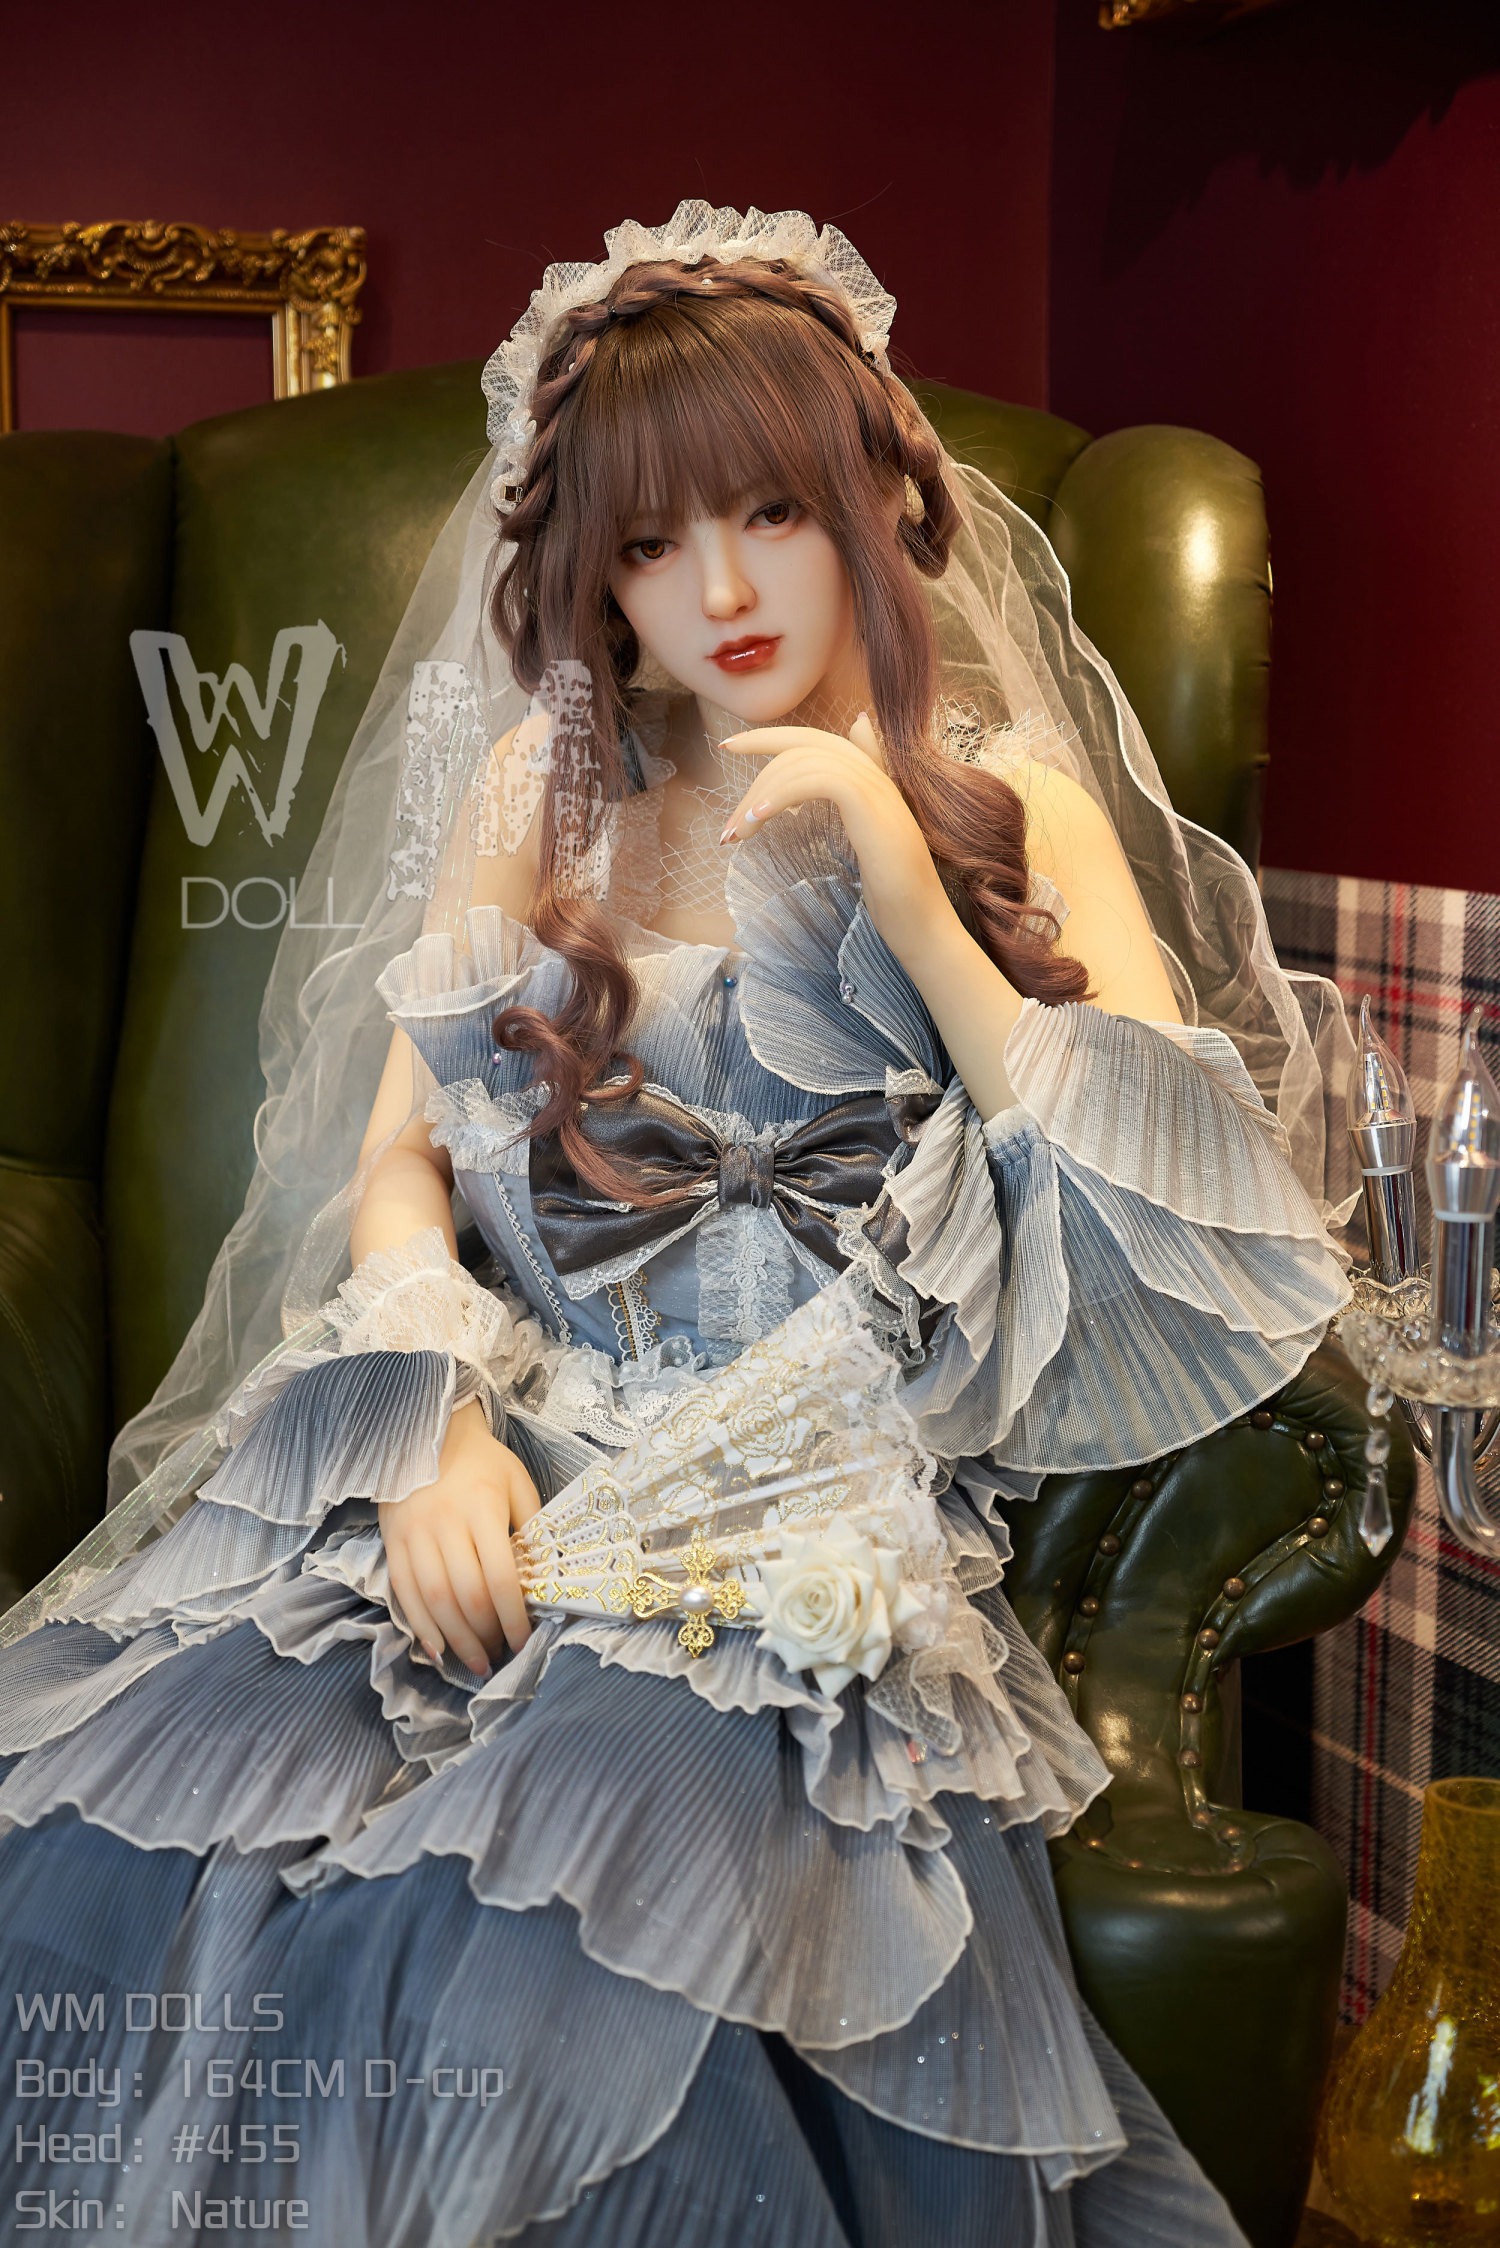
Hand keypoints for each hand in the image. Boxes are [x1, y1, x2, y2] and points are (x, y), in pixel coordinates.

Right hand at [378, 1398, 540, 1674]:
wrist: (428, 1429)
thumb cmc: (482, 1461)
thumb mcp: (518, 1482)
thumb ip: (532, 1528)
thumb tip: (543, 1579)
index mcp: (483, 1508)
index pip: (501, 1577)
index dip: (513, 1618)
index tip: (524, 1642)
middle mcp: (446, 1523)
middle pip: (466, 1596)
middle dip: (485, 1636)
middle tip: (500, 1658)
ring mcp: (414, 1534)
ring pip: (433, 1600)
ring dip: (455, 1640)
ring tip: (475, 1663)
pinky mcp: (391, 1541)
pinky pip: (403, 1592)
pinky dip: (420, 1627)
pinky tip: (437, 1650)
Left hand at [718, 713, 954, 964]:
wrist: (923, 926)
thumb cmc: (894, 896)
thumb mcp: (863, 845)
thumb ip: (849, 805)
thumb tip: (843, 763)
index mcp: (874, 780)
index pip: (818, 740)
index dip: (771, 736)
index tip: (728, 746)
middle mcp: (877, 776)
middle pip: (807, 744)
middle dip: (755, 766)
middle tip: (725, 822)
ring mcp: (877, 789)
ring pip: (804, 763)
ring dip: (759, 797)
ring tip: (736, 836)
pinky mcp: (871, 807)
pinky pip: (817, 780)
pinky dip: (780, 795)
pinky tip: (758, 820)